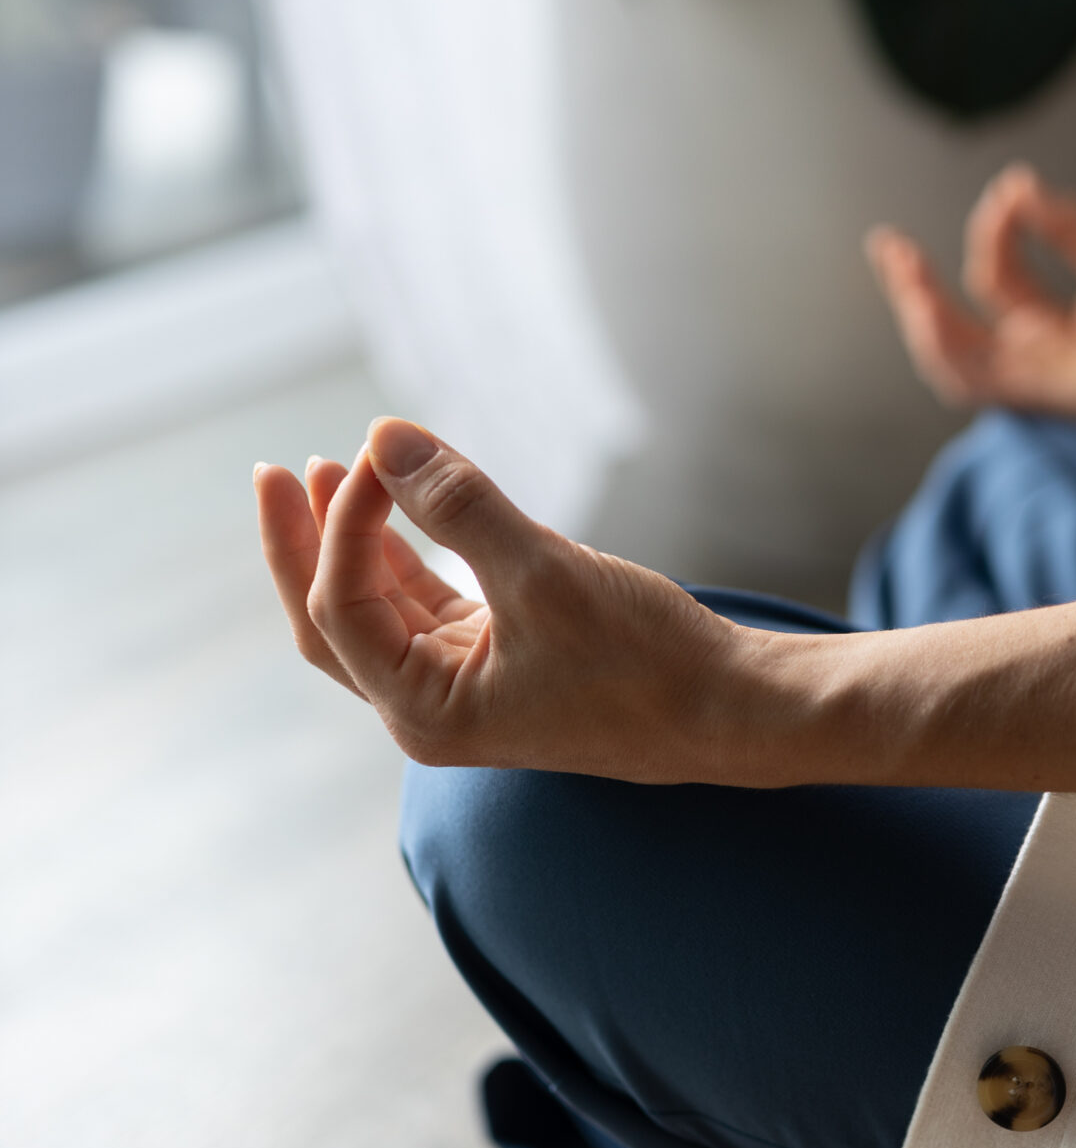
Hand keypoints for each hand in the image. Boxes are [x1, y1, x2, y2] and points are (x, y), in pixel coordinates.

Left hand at [254, 422, 761, 777]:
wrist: (729, 709)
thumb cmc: (644, 661)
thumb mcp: (545, 573)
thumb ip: (458, 503)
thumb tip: (381, 436)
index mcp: (425, 712)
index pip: (342, 607)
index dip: (344, 525)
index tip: (376, 455)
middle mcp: (429, 708)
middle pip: (332, 620)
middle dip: (302, 544)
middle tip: (274, 472)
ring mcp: (463, 685)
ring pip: (379, 608)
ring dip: (353, 541)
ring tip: (330, 470)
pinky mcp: (499, 659)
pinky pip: (429, 602)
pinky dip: (408, 552)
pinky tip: (396, 502)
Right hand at [867, 163, 1075, 432]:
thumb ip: (1068, 228)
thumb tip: (1019, 185)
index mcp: (1051, 333)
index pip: (998, 283)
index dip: (995, 232)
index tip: (1013, 193)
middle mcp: (1033, 360)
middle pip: (955, 327)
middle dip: (915, 286)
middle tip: (886, 243)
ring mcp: (1031, 380)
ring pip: (951, 355)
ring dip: (918, 311)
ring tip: (898, 264)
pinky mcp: (1036, 392)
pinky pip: (972, 377)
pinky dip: (943, 344)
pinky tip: (926, 310)